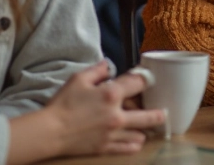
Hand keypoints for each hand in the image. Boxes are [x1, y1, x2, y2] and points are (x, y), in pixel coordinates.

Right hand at [46, 61, 165, 155]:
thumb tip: (109, 65)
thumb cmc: (63, 104)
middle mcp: (117, 115)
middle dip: (159, 112)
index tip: (147, 80)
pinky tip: (137, 139)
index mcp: (111, 95)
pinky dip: (136, 143)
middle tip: (163, 110)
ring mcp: (113, 133)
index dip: (145, 79)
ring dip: (145, 129)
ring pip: (141, 134)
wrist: (50, 131)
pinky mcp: (106, 147)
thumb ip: (98, 70)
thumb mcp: (78, 79)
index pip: (138, 83)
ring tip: (146, 125)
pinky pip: (129, 148)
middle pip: (150, 114)